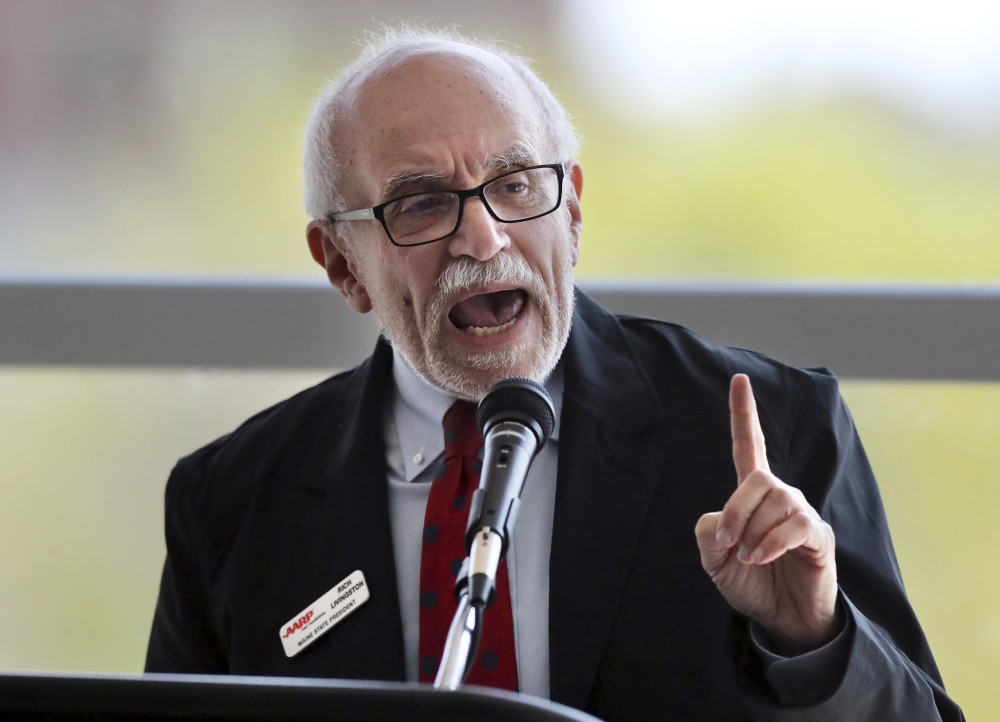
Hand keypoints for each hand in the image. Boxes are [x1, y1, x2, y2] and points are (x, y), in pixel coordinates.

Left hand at [695, 374, 839, 653]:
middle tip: (728, 544)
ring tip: (749, 558)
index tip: (739, 379)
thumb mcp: (714, 559)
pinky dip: (772, 542)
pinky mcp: (819, 535)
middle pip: (758, 477)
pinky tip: (761, 558)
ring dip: (754, 532)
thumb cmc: (750, 583)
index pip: (749, 445)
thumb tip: (725, 521)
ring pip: (777, 500)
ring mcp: (802, 513)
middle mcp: (780, 496)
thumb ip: (710, 532)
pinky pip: (796, 525)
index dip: (743, 413)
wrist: (781, 619)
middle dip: (737, 509)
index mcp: (752, 496)